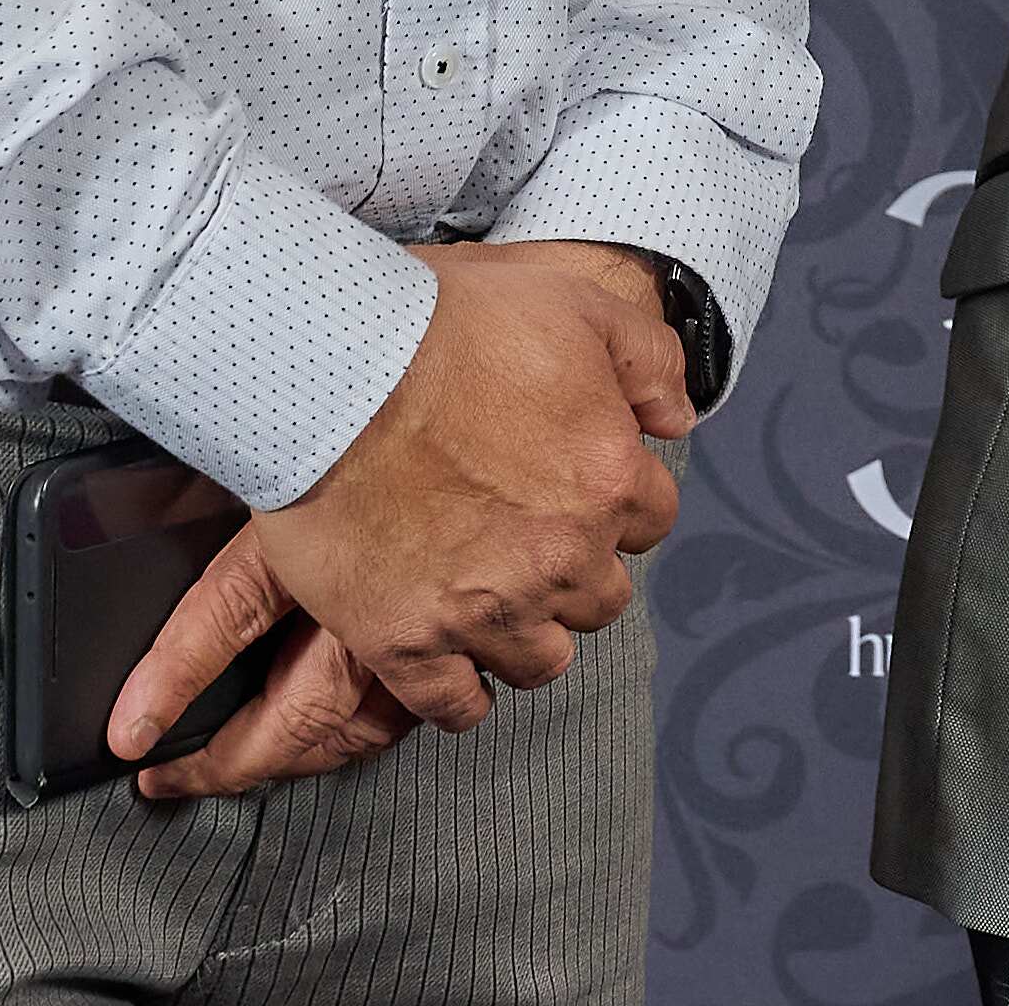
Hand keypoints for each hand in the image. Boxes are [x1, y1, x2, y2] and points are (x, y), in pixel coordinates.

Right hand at [102, 240, 695, 777]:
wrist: (331, 364)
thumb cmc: (446, 321)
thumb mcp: (577, 303)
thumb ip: (648, 361)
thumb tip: (677, 418)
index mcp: (608, 478)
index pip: (651, 520)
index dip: (614, 502)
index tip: (576, 490)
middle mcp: (560, 557)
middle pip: (602, 598)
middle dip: (575, 572)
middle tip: (528, 543)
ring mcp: (484, 607)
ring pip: (540, 660)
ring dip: (525, 634)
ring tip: (491, 604)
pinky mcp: (407, 642)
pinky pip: (456, 705)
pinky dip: (458, 693)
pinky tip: (447, 665)